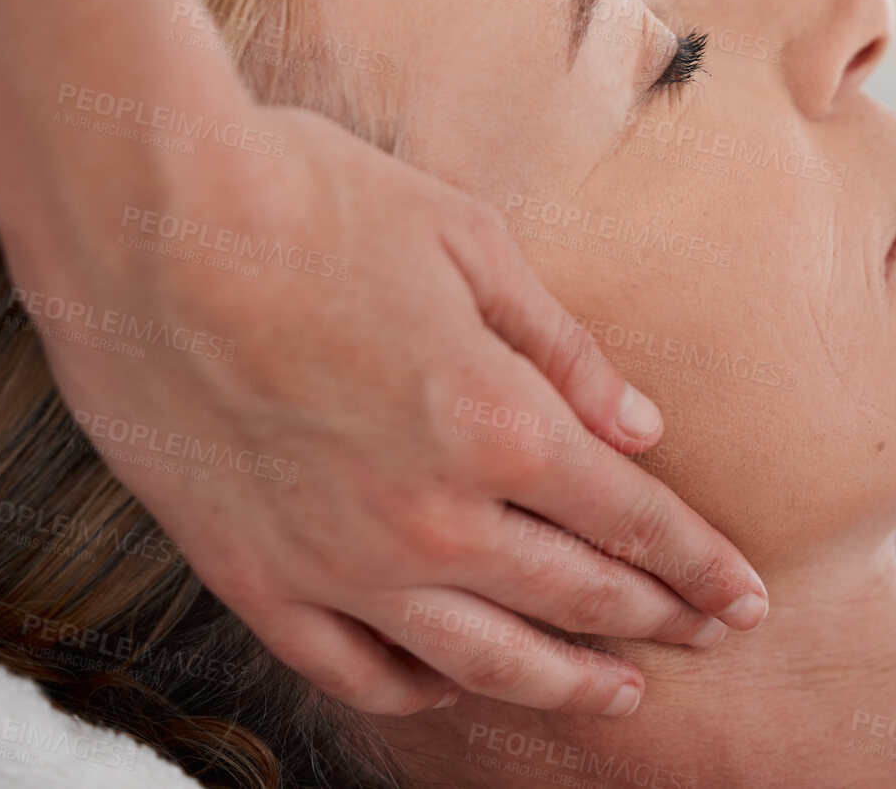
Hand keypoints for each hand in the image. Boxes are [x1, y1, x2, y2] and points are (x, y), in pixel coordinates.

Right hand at [0, 101, 767, 718]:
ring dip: (564, 683)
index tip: (744, 593)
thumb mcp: (466, 239)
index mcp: (497, 424)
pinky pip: (357, 672)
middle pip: (575, 597)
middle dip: (657, 621)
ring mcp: (339, 562)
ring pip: (482, 660)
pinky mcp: (255, 577)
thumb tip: (639, 426)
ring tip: (617, 695)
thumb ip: (559, 347)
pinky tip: (454, 687)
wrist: (152, 216)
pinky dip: (422, 692)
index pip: (630, 520)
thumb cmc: (316, 200)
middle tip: (712, 637)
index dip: (697, 563)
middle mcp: (432, 518)